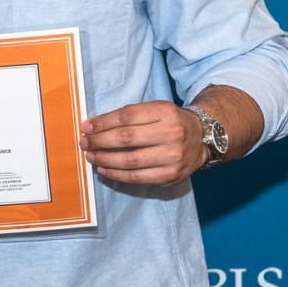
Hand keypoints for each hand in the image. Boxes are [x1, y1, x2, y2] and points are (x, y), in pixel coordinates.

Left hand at [81, 101, 205, 185]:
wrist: (202, 138)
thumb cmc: (169, 122)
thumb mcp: (154, 109)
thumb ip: (128, 115)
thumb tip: (93, 126)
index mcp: (165, 112)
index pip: (126, 117)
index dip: (102, 123)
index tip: (85, 127)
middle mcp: (172, 133)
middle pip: (126, 138)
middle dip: (99, 141)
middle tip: (85, 143)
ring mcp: (173, 156)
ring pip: (130, 160)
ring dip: (104, 159)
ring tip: (90, 156)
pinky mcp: (171, 175)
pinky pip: (137, 177)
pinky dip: (116, 175)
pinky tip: (104, 169)